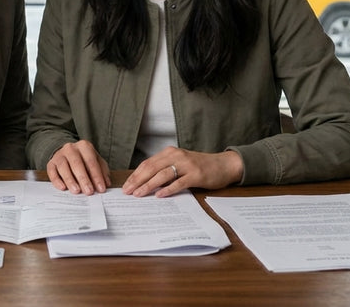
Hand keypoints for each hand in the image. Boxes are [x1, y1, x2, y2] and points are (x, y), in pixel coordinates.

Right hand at [46, 140, 110, 193]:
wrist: (67, 153)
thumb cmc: (84, 159)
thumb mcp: (95, 161)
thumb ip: (102, 171)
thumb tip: (106, 183)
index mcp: (84, 146)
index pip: (91, 162)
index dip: (97, 176)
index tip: (101, 189)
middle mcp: (71, 148)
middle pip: (77, 164)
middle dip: (84, 179)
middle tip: (89, 192)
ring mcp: (59, 155)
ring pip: (64, 167)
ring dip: (70, 180)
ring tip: (76, 191)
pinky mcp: (51, 163)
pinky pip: (52, 171)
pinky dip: (57, 180)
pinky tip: (62, 188)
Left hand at [122, 147, 242, 197]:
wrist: (223, 164)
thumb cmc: (199, 166)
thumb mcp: (180, 164)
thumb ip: (165, 170)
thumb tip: (145, 183)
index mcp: (170, 153)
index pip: (147, 163)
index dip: (135, 175)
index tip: (126, 185)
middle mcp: (176, 156)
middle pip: (152, 168)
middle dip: (137, 180)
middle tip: (127, 191)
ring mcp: (187, 165)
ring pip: (163, 175)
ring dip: (149, 185)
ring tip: (139, 194)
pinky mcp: (196, 175)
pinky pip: (179, 182)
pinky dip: (168, 189)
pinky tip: (159, 195)